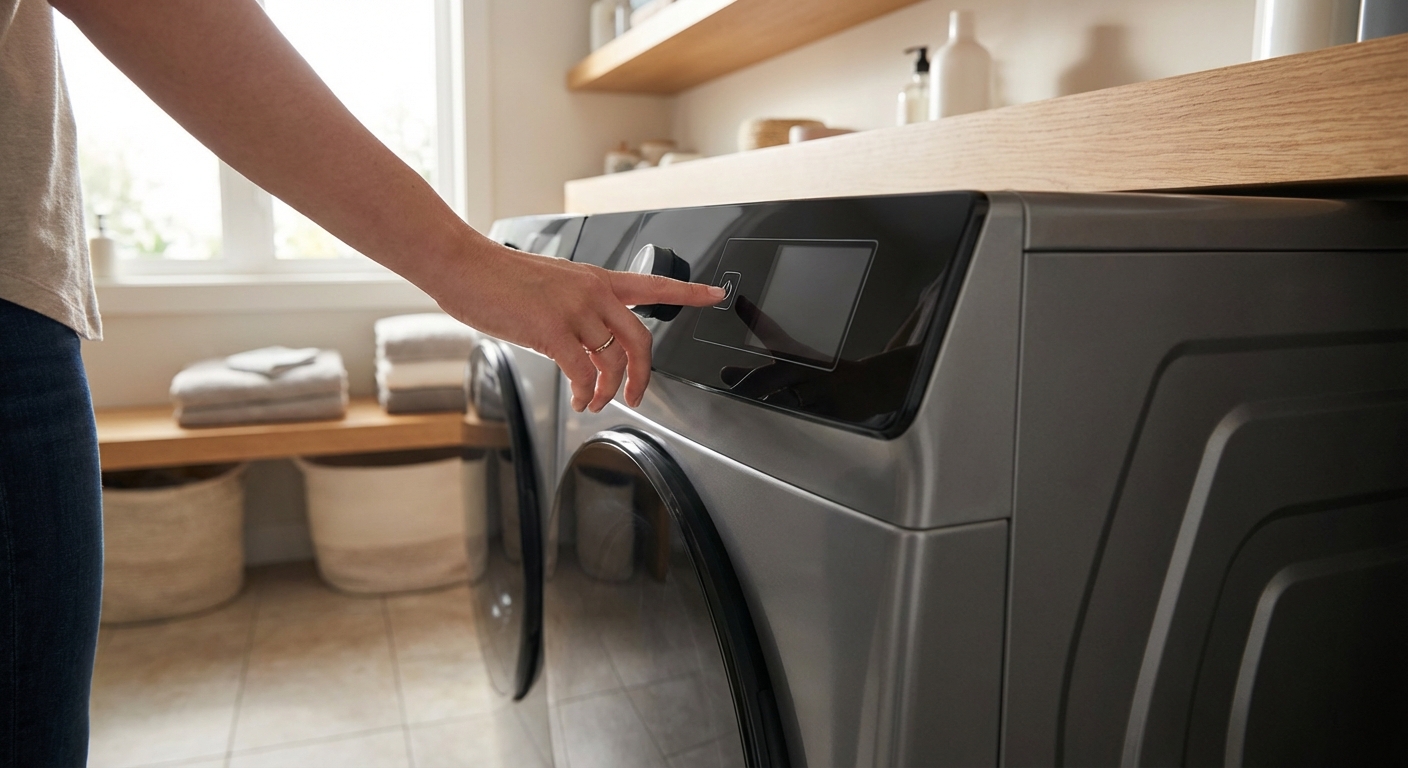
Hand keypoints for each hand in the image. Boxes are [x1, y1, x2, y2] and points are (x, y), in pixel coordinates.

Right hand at [434, 236, 723, 411]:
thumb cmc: (498, 278)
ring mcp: (574, 309)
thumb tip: (586, 349)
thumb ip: (576, 313)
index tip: (717, 295)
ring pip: (612, 361)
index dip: (690, 293)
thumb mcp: (551, 288)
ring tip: (594, 400)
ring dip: (606, 391)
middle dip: (643, 376)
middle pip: (641, 340)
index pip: (655, 284)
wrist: (463, 264)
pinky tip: (578, 398)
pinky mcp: (552, 328)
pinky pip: (583, 372)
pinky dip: (585, 393)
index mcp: (596, 279)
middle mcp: (593, 291)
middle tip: (633, 396)